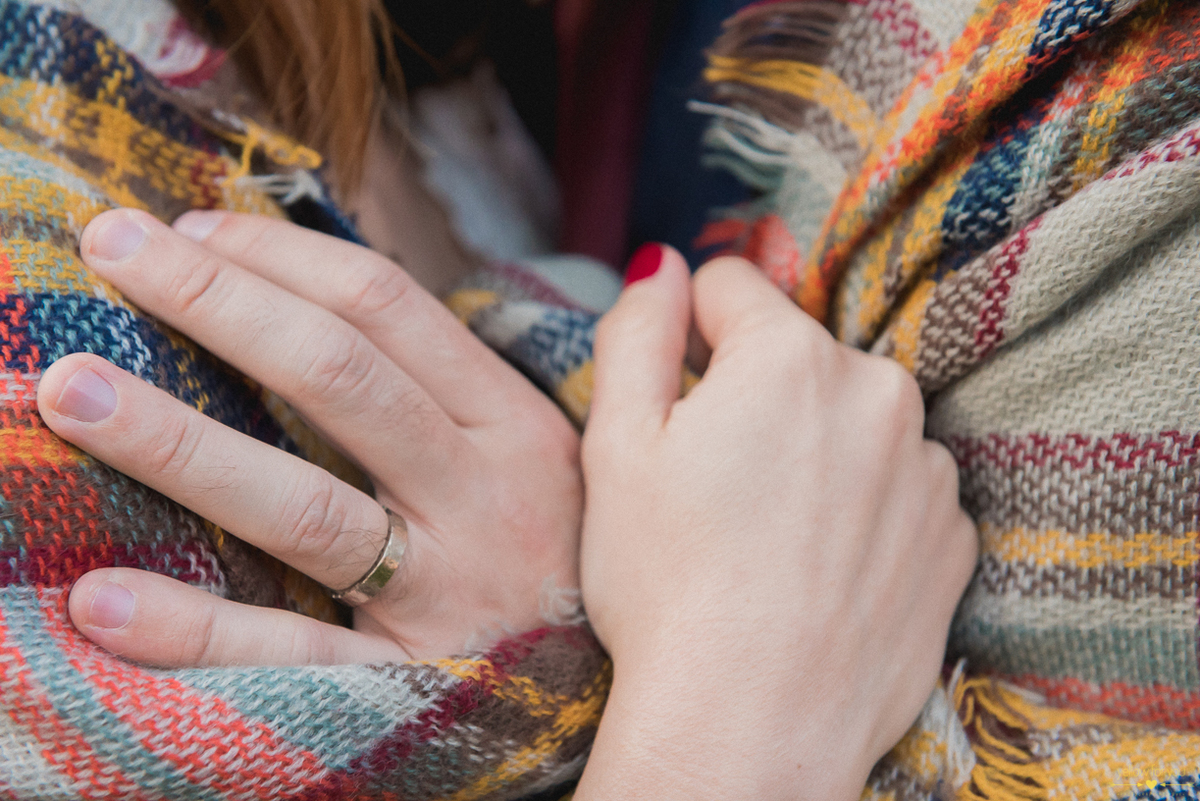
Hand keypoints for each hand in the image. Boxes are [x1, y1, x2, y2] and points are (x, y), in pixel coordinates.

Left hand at [38, 209, 581, 664]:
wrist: (624, 685)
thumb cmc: (554, 551)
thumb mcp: (534, 453)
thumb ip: (450, 383)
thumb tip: (329, 293)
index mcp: (511, 423)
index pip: (389, 307)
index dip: (281, 256)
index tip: (191, 226)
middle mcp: (484, 494)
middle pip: (339, 376)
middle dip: (219, 301)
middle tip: (112, 247)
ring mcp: (447, 589)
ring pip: (307, 505)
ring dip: (181, 442)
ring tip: (74, 391)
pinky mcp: (408, 681)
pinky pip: (294, 651)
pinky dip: (198, 628)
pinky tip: (107, 599)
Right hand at [574, 248, 977, 799]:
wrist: (750, 725)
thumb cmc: (667, 584)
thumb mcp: (616, 445)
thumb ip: (638, 331)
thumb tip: (664, 264)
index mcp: (791, 355)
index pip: (731, 287)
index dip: (688, 335)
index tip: (677, 400)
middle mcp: (880, 392)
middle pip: (798, 357)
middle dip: (755, 397)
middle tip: (715, 486)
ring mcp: (928, 469)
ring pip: (852, 422)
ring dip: (815, 452)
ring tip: (768, 538)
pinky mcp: (952, 537)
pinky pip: (898, 489)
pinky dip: (862, 511)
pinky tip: (817, 570)